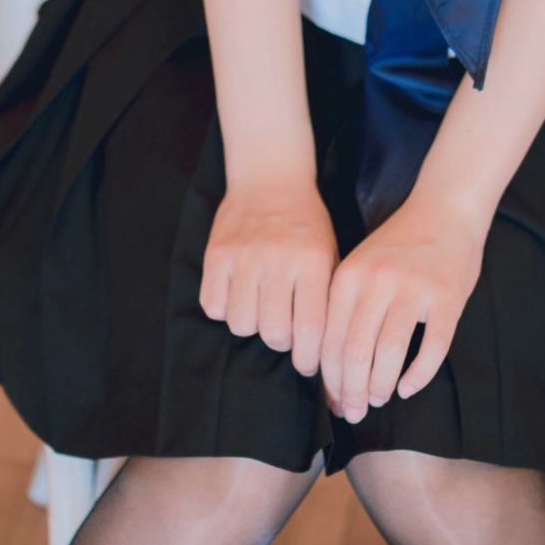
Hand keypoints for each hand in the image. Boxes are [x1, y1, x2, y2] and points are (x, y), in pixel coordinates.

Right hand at [201, 179, 338, 378]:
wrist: (270, 179)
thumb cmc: (307, 225)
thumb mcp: (330, 254)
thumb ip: (327, 298)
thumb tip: (327, 352)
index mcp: (313, 261)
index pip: (311, 328)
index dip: (308, 358)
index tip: (307, 365)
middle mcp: (278, 259)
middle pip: (274, 333)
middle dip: (281, 341)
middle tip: (284, 332)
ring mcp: (243, 256)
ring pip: (242, 324)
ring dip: (252, 325)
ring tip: (261, 309)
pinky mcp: (215, 254)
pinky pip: (213, 306)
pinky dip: (225, 309)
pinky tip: (238, 295)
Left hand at [319, 185, 488, 423]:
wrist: (445, 208)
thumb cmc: (399, 244)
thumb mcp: (360, 265)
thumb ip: (345, 306)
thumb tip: (332, 365)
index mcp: (349, 276)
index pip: (330, 341)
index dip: (330, 380)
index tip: (334, 402)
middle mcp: (378, 282)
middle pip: (356, 353)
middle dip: (352, 391)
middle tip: (354, 413)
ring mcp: (414, 290)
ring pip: (390, 354)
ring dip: (381, 386)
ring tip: (378, 399)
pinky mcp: (448, 298)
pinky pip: (432, 348)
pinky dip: (419, 376)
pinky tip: (409, 388)